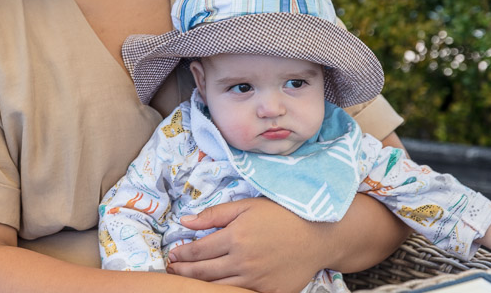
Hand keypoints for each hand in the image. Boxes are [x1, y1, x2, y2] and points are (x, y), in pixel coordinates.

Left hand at [166, 197, 321, 292]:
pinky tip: (214, 289)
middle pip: (203, 273)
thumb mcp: (247, 206)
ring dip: (198, 285)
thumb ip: (215, 214)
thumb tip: (185, 221)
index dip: (181, 254)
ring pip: (218, 288)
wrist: (318, 235)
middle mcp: (243, 261)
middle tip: (172, 270)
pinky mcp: (270, 292)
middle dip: (183, 271)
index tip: (172, 255)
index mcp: (235, 238)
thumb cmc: (282, 215)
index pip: (198, 251)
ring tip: (185, 281)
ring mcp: (257, 280)